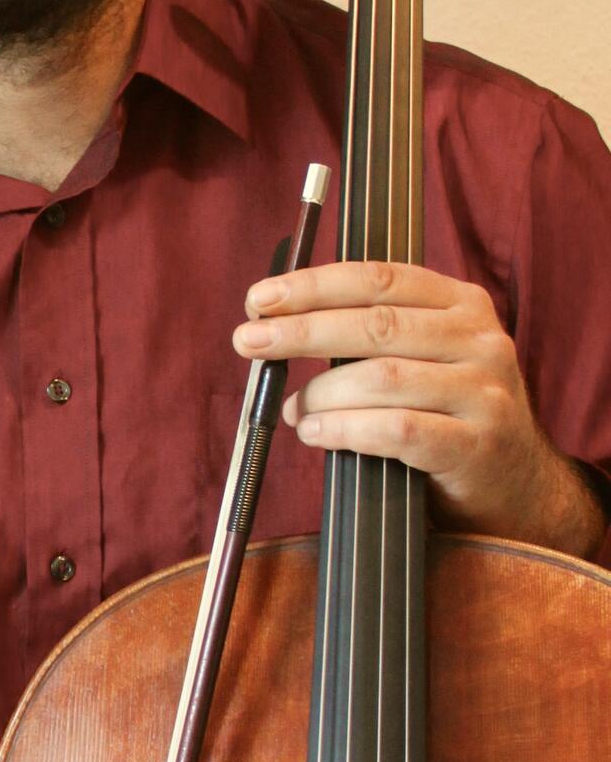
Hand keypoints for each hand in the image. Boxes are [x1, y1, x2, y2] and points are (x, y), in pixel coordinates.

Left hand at [235, 259, 605, 553]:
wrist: (515, 483)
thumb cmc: (448, 414)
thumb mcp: (423, 358)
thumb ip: (368, 338)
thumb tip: (276, 334)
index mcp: (460, 304)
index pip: (379, 278)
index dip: (315, 285)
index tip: (260, 298)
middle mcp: (478, 340)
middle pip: (376, 324)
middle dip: (302, 331)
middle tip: (247, 341)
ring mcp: (482, 392)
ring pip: (383, 378)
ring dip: (321, 392)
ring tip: (293, 408)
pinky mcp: (476, 444)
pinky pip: (398, 430)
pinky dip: (346, 429)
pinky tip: (315, 432)